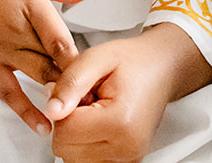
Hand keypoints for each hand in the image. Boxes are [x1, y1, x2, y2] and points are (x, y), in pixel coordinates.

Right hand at [0, 0, 91, 132]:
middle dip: (76, 79)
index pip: (63, 40)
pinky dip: (26, 111)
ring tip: (79, 108)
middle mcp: (17, 29)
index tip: (98, 71)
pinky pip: (8, 92)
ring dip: (59, 93)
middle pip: (55, 62)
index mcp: (31, 3)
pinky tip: (42, 126)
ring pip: (38, 77)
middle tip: (96, 94)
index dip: (82, 59)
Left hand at [45, 24, 211, 162]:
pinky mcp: (126, 161)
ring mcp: (129, 158)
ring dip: (76, 135)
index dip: (61, 107)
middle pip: (66, 150)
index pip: (65, 132)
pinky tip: (97, 123)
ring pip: (74, 159)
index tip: (78, 91)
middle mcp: (127, 147)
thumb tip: (51, 111)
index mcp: (120, 122)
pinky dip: (86, 144)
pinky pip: (88, 161)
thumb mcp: (96, 58)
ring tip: (93, 110)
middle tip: (86, 99)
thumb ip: (70, 83)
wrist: (161, 68)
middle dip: (68, 123)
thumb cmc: (133, 61)